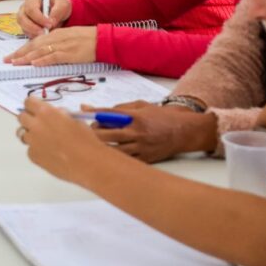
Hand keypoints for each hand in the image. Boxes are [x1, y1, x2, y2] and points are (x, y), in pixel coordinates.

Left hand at [3, 26, 96, 65]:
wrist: (102, 40)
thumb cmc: (87, 40)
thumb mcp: (68, 38)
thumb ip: (56, 44)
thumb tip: (43, 54)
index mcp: (55, 34)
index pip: (35, 42)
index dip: (22, 49)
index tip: (12, 56)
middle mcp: (56, 38)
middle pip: (34, 46)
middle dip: (19, 53)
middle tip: (7, 60)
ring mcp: (62, 45)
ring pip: (40, 51)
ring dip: (26, 57)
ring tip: (16, 63)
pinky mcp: (70, 53)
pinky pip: (53, 57)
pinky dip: (43, 60)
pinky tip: (35, 63)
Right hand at [17, 0, 73, 37]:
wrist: (59, 12)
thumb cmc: (59, 5)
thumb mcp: (63, 5)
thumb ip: (58, 12)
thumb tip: (51, 22)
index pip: (31, 9)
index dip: (39, 18)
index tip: (50, 24)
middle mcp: (25, 7)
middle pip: (22, 18)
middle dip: (33, 27)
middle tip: (45, 32)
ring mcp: (24, 17)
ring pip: (23, 26)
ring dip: (33, 32)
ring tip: (44, 35)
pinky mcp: (25, 26)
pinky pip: (26, 32)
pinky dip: (33, 36)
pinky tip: (42, 37)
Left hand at [18, 96, 103, 184]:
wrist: (88, 163)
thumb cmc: (86, 139)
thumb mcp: (75, 120)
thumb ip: (60, 114)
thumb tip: (55, 114)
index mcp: (46, 112)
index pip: (28, 102)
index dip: (32, 105)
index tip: (36, 109)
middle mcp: (35, 125)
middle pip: (21, 117)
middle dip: (29, 119)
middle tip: (40, 125)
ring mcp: (32, 141)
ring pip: (23, 134)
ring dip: (32, 135)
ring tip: (47, 141)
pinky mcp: (32, 155)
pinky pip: (30, 149)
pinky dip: (38, 150)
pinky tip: (51, 153)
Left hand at [88, 101, 216, 162]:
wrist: (184, 132)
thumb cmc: (161, 116)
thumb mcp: (141, 105)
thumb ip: (119, 108)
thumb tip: (96, 110)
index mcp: (134, 117)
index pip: (106, 115)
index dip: (91, 113)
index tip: (81, 112)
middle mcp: (136, 133)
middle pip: (104, 134)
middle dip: (91, 132)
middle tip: (88, 130)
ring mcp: (140, 148)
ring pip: (111, 150)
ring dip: (100, 146)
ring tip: (96, 142)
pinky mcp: (144, 160)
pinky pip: (123, 160)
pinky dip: (113, 156)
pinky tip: (108, 153)